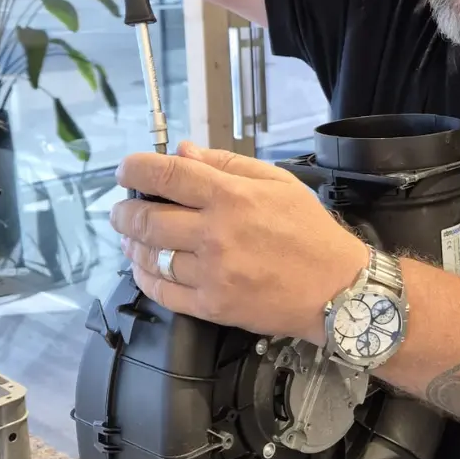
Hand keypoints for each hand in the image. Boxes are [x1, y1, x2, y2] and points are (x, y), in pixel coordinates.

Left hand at [109, 142, 368, 342]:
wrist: (336, 288)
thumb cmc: (309, 231)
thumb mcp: (278, 182)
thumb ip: (227, 164)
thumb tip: (183, 152)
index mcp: (231, 196)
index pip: (166, 174)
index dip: (135, 169)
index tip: (126, 171)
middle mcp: (215, 233)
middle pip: (146, 219)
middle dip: (125, 211)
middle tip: (123, 209)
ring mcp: (211, 273)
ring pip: (149, 256)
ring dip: (132, 244)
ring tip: (132, 237)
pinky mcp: (212, 306)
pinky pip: (162, 291)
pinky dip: (145, 277)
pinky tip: (145, 267)